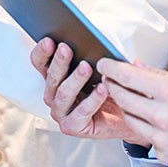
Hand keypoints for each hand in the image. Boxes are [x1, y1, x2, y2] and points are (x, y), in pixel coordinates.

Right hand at [29, 38, 149, 143]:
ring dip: (75, 79)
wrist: (127, 112)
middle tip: (67, 48)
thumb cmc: (110, 87)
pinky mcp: (73, 127)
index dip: (42, 51)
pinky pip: (81, 112)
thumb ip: (92, 54)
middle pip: (51, 77)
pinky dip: (93, 99)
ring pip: (64, 94)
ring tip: (86, 67)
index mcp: (54, 76)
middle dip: (59, 62)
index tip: (49, 40)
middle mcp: (53, 95)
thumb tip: (92, 41)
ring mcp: (61, 112)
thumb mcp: (99, 66)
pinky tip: (102, 88)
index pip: (40, 62)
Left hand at [98, 59, 167, 166]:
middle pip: (123, 98)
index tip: (103, 63)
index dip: (111, 68)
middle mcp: (163, 116)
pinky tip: (151, 119)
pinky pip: (145, 136)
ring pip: (130, 118)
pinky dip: (145, 126)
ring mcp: (163, 138)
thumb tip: (135, 65)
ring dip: (126, 106)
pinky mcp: (165, 154)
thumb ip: (158, 75)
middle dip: (112, 86)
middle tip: (109, 79)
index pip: (129, 76)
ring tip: (128, 97)